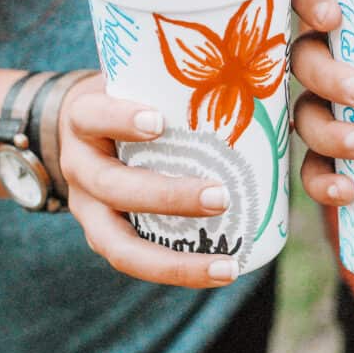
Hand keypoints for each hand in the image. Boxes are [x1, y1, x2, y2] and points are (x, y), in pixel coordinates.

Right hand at [60, 75, 239, 287]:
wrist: (81, 129)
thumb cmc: (130, 98)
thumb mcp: (139, 81)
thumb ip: (187, 84)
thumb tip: (272, 88)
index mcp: (85, 119)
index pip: (93, 115)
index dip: (120, 119)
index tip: (158, 121)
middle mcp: (80, 166)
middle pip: (113, 187)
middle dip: (167, 197)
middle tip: (221, 197)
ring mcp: (87, 207)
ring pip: (119, 242)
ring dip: (175, 260)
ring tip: (227, 264)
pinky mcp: (104, 234)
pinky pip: (137, 260)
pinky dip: (179, 270)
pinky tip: (224, 271)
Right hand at [290, 0, 353, 205]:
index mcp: (351, 18)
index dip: (309, 1)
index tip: (332, 18)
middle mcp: (326, 58)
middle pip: (304, 59)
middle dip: (330, 77)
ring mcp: (323, 106)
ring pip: (305, 116)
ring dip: (330, 133)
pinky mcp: (330, 151)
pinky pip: (312, 168)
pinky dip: (322, 180)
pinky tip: (348, 192)